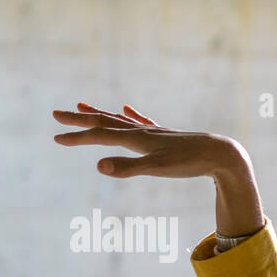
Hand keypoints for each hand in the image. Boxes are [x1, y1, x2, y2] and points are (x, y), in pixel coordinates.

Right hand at [53, 101, 263, 237]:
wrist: (221, 155)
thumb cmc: (189, 164)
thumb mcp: (157, 170)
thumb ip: (128, 168)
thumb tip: (98, 166)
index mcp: (137, 139)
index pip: (99, 136)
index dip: (77, 138)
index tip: (55, 139)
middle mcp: (142, 131)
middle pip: (105, 122)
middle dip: (79, 120)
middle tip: (56, 114)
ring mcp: (155, 132)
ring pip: (121, 119)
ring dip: (100, 113)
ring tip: (82, 106)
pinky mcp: (167, 135)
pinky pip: (143, 122)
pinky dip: (131, 115)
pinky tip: (128, 108)